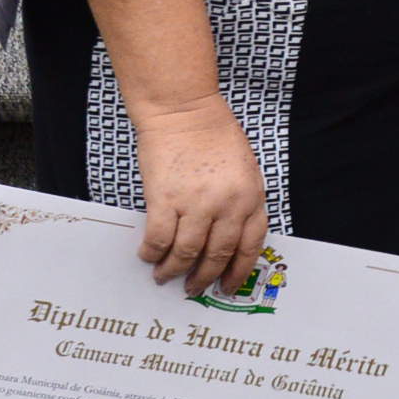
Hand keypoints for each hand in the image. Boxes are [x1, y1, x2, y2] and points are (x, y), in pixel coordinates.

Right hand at [131, 96, 269, 297]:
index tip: (227, 287)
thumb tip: (226, 240)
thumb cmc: (214, 135)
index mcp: (251, 197)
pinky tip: (148, 256)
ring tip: (165, 277)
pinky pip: (159, 238)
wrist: (184, 110)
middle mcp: (227, 204)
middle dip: (204, 278)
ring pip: (186, 253)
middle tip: (193, 289)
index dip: (237, 272)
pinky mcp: (165, 199)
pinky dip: (152, 253)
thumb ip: (240, 203)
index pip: (250, 247)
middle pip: (217, 255)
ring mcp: (196, 203)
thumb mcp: (244, 170)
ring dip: (174, 270)